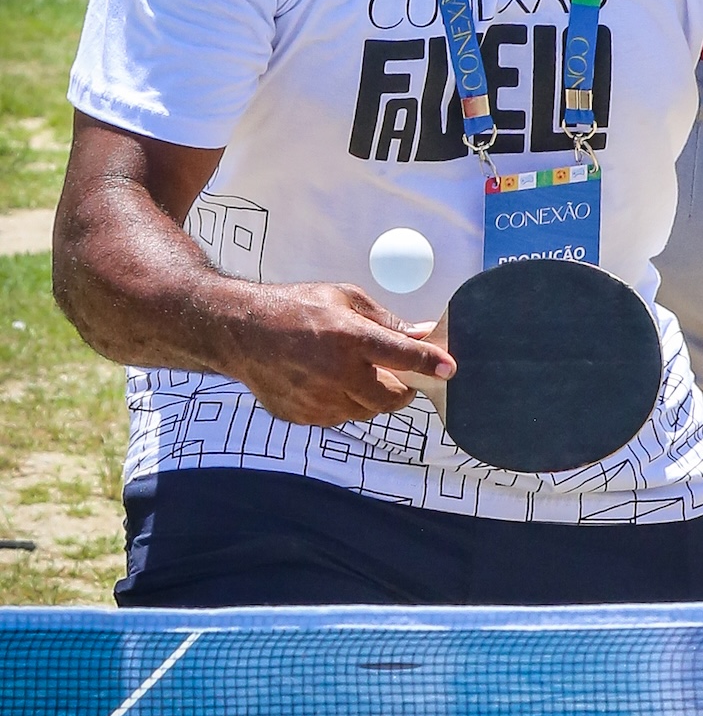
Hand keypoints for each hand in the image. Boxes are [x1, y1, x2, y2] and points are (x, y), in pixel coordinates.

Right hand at [233, 281, 454, 427]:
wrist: (242, 332)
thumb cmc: (296, 308)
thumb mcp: (344, 298)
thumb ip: (386, 321)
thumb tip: (423, 333)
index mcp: (347, 336)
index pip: (400, 355)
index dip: (428, 362)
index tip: (448, 369)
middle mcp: (334, 372)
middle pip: (389, 398)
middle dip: (402, 389)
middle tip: (398, 375)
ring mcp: (316, 399)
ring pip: (365, 411)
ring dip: (371, 397)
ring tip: (356, 373)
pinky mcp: (302, 416)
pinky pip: (339, 417)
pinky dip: (344, 403)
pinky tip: (329, 381)